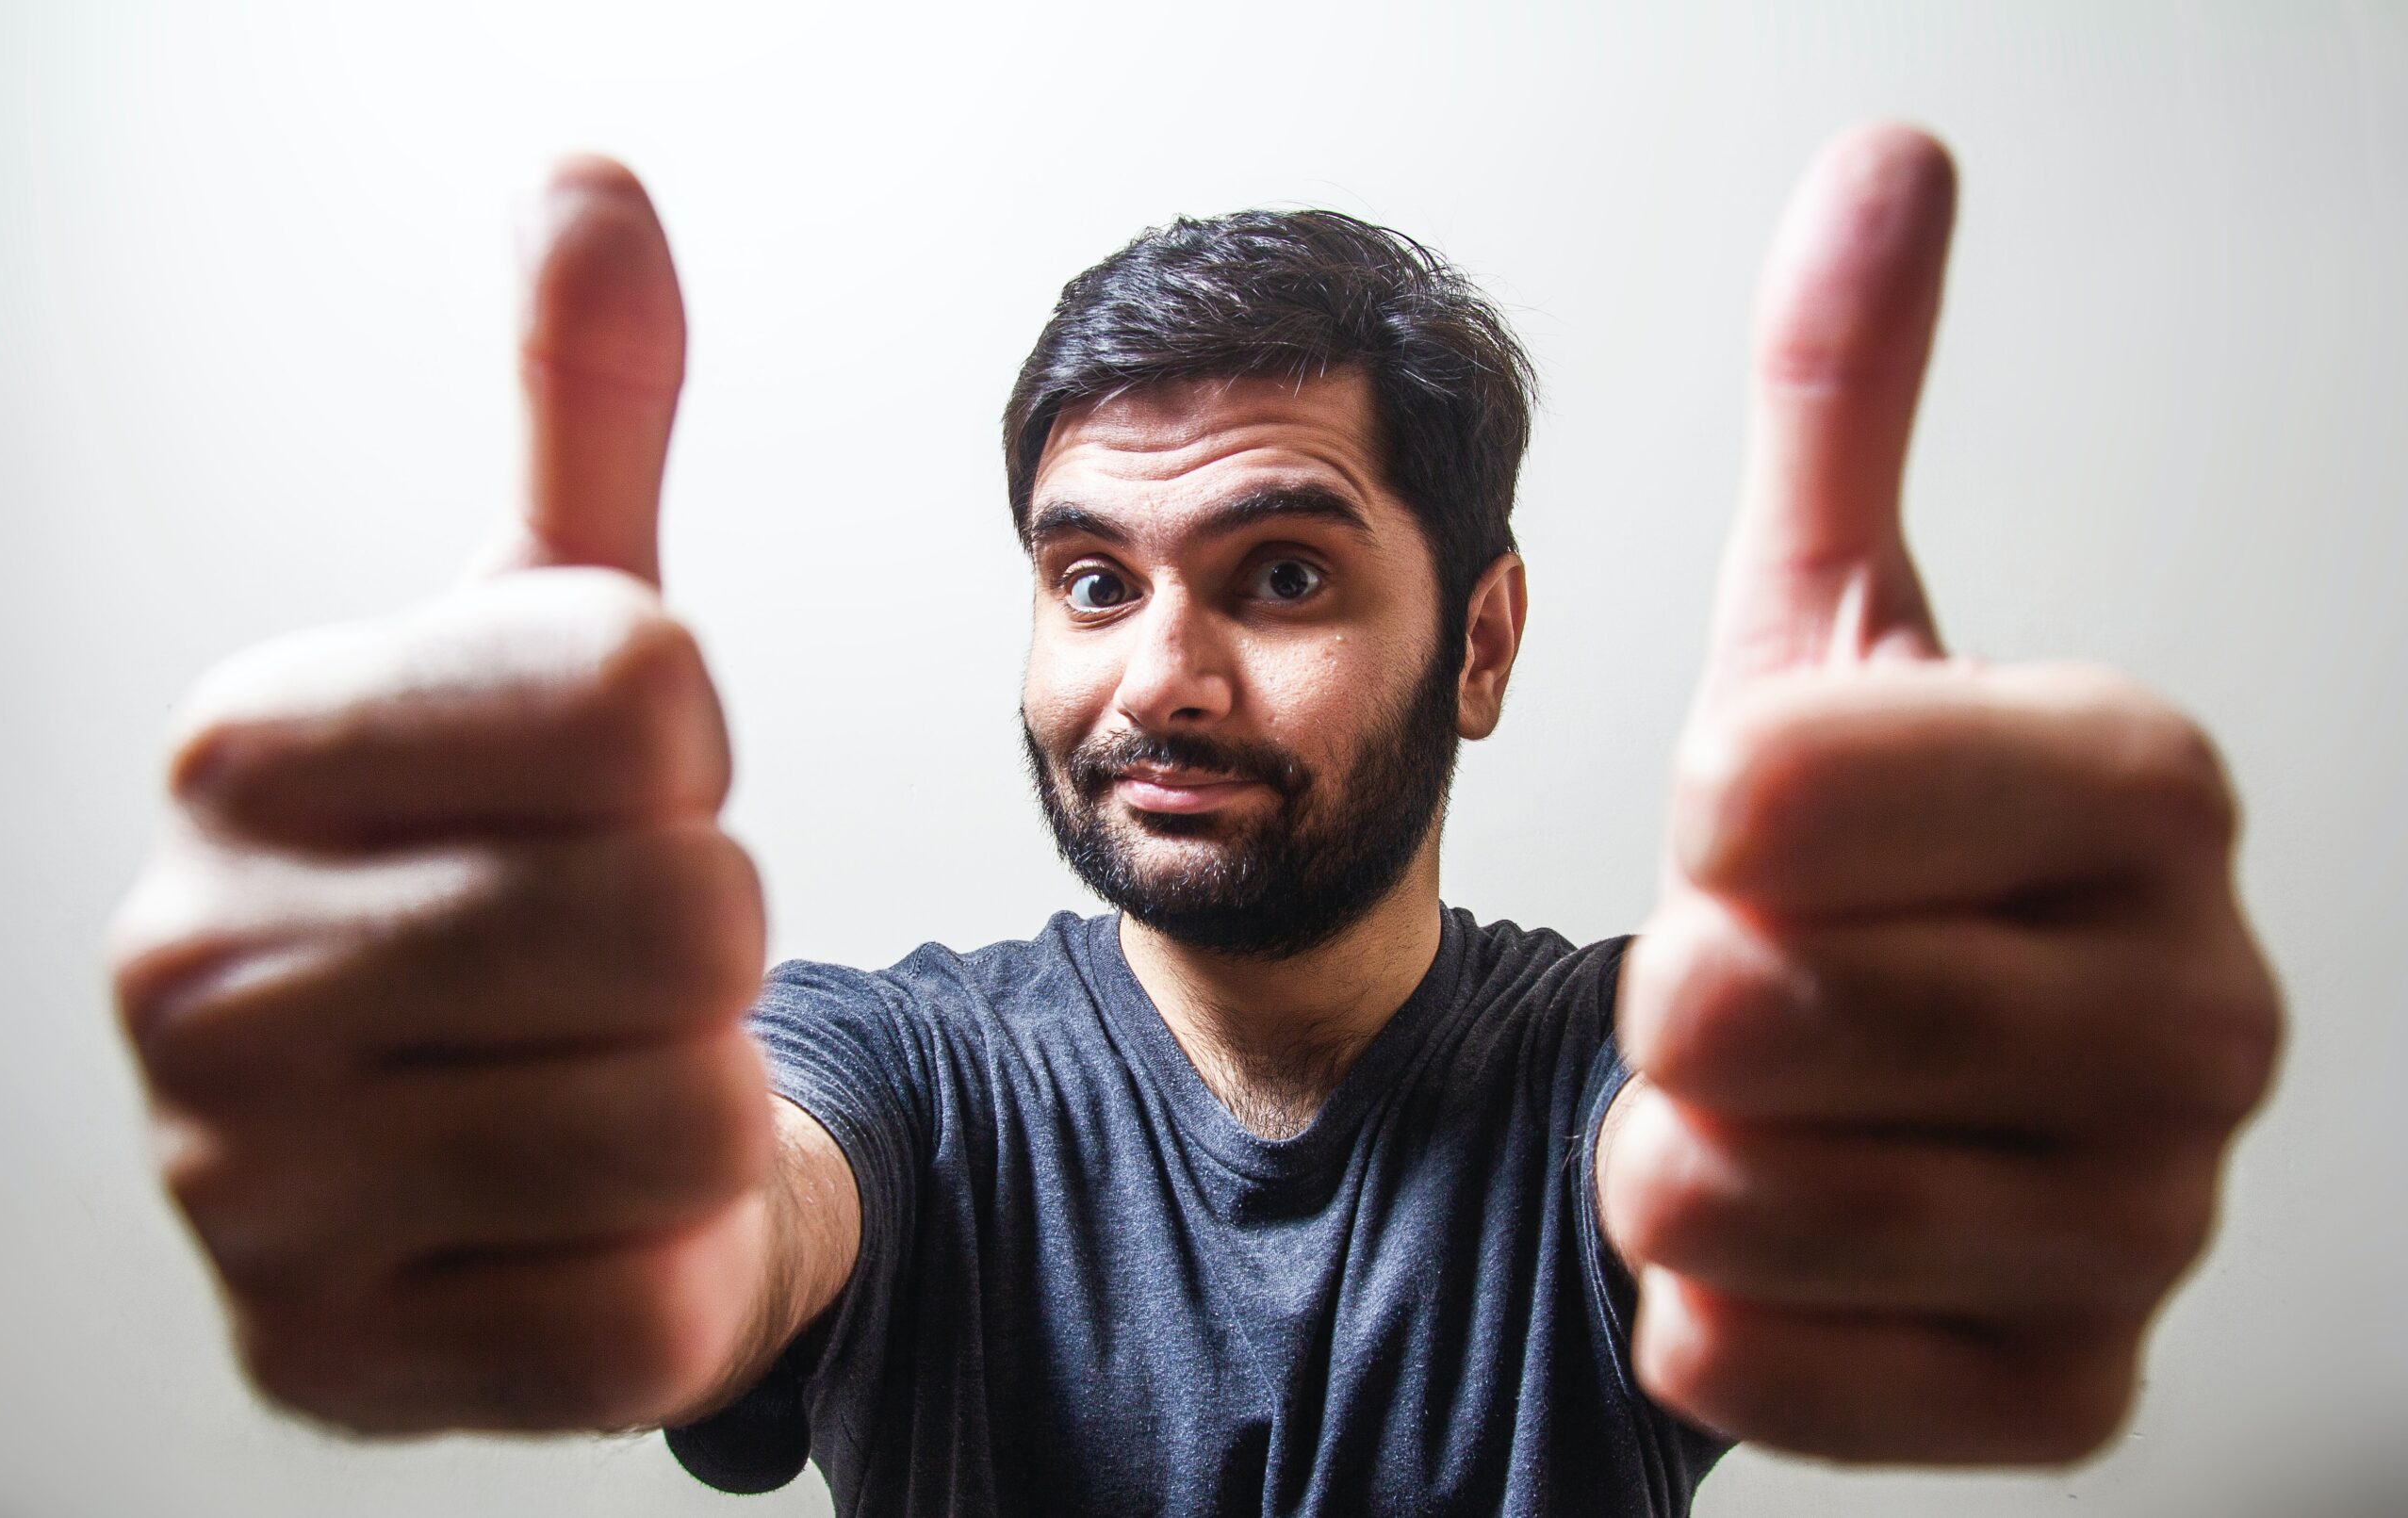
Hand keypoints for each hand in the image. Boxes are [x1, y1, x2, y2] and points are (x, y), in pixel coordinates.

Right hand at [107, 160, 779, 1433]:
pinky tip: (559, 1218)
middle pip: (686, 909)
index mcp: (243, 742)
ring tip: (583, 1079)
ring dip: (692, 1098)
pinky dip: (657, 1263)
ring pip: (686, 1115)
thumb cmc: (532, 866)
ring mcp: (242, 1188)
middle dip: (706, 937)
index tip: (606, 788)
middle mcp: (196, 965)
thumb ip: (584, 420)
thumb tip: (593, 179)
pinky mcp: (330, 1366)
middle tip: (613, 960)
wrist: (488, 1141)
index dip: (686, 746)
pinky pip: (644, 1310)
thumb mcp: (553, 639)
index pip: (639, 687)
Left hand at [1599, 123, 2281, 1463]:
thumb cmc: (1843, 860)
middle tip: (1731, 981)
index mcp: (2147, 787)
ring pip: (1743, 1194)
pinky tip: (1769, 1242)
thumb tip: (1885, 171)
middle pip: (1760, 1005)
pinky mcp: (2067, 1388)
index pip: (1803, 784)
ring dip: (1671, 1149)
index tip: (1732, 812)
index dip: (1711, 804)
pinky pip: (1774, 1371)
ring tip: (1753, 1107)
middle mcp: (2203, 1013)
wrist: (1866, 1093)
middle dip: (1673, 990)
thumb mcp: (1823, 628)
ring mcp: (2152, 1219)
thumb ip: (1842, 413)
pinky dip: (1706, 1309)